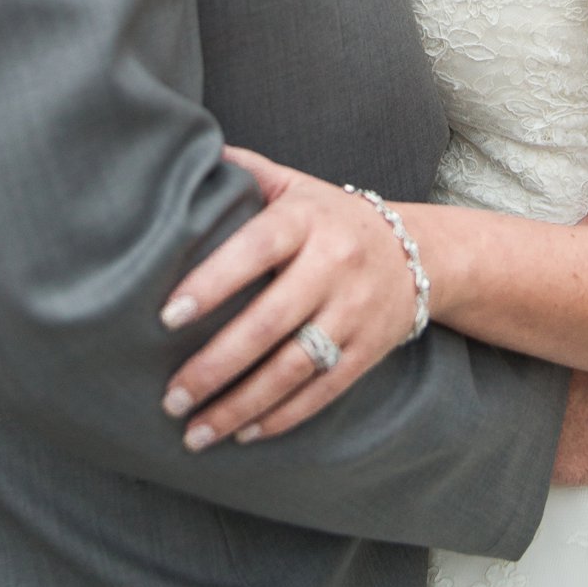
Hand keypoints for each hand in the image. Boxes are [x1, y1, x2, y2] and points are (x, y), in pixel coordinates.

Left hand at [158, 146, 416, 450]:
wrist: (420, 252)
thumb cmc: (331, 217)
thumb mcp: (295, 185)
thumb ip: (245, 172)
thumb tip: (183, 152)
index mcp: (307, 220)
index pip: (256, 249)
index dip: (212, 282)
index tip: (167, 317)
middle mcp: (334, 265)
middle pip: (270, 323)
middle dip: (216, 365)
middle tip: (169, 396)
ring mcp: (354, 312)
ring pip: (294, 368)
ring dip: (240, 405)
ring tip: (193, 433)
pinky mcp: (368, 351)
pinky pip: (322, 391)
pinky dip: (280, 417)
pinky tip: (241, 434)